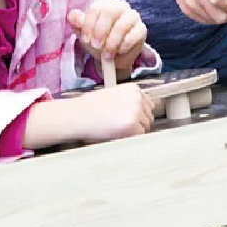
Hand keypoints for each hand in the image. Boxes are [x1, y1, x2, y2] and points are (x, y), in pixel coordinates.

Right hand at [24, 84, 153, 146]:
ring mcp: (136, 110)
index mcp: (134, 89)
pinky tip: (116, 132)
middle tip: (118, 124)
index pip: (148, 106)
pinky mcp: (132, 124)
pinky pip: (139, 136)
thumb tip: (146, 113)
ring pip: (145, 127)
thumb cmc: (91, 108)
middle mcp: (137, 97)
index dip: (137, 115)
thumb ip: (130, 102)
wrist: (78, 114)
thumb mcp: (115, 96)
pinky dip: (129, 137)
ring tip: (115, 127)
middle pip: (149, 117)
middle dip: (137, 123)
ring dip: (133, 131)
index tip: (125, 118)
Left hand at [68, 0, 146, 75]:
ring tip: (106, 54)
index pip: (95, 8)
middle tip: (96, 46)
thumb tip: (72, 15)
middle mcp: (121, 6)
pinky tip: (118, 51)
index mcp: (105, 3)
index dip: (88, 25)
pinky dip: (124, 46)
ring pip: (122, 25)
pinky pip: (134, 35)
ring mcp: (133, 16)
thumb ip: (78, 24)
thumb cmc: (98, 41)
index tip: (85, 39)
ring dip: (111, 42)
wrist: (113, 58)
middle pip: (110, 13)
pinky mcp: (141, 29)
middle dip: (100, 31)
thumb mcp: (85, 34)